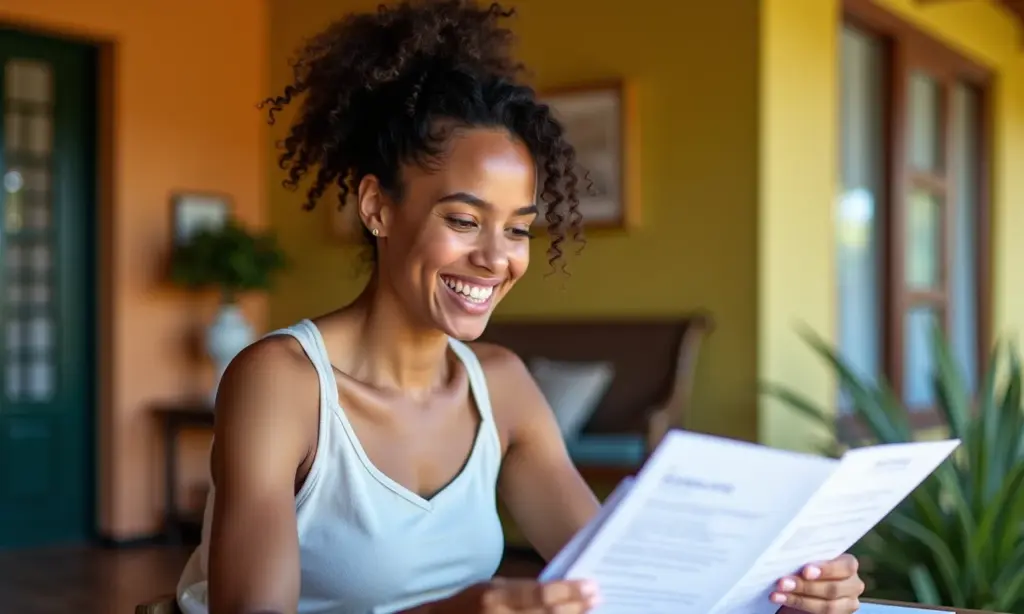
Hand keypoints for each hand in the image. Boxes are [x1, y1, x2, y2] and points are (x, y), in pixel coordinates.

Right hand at [429, 577, 600, 612]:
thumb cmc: (466, 607)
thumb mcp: (489, 589)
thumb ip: (520, 591)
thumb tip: (558, 592)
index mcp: (494, 595)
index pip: (541, 593)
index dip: (569, 591)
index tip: (592, 586)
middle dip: (576, 608)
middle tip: (598, 599)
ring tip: (588, 613)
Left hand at [771, 553, 864, 613]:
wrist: (804, 588)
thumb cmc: (805, 568)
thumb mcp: (809, 560)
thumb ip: (807, 558)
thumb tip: (788, 552)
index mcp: (849, 565)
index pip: (847, 566)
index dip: (827, 569)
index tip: (806, 570)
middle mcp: (853, 585)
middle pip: (834, 589)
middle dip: (806, 586)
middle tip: (783, 582)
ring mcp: (848, 603)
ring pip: (827, 606)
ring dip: (798, 599)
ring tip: (778, 593)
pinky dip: (797, 604)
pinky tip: (781, 598)